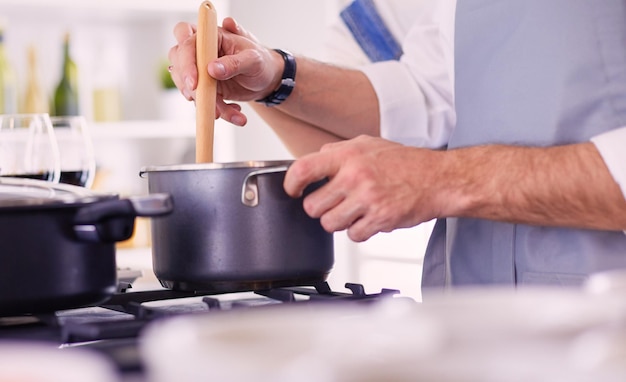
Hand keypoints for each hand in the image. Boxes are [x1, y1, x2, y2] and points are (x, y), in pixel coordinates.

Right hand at [168, 18, 282, 125]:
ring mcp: (200, 69)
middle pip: (177, 60)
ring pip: (186, 84)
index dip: (185, 59)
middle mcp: (201, 50)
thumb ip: (234, 63)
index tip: (194, 82)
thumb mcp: (254, 60)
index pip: (186, 36)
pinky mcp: (204, 87)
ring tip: (225, 111)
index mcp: (211, 36)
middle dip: (185, 82)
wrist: (267, 80)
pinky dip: (215, 110)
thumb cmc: (262, 62)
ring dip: (203, 102)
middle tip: (199, 99)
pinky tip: (234, 112)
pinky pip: (200, 100)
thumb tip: (212, 69)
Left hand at [284, 135, 446, 241]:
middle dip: (319, 209)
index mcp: (349, 155)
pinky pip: (353, 236)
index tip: (293, 190)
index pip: (304, 169)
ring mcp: (367, 200)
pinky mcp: (380, 220)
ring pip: (330, 224)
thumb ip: (340, 151)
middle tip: (332, 204)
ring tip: (353, 211)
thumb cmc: (405, 162)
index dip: (291, 183)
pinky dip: (358, 232)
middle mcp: (355, 177)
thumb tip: (316, 158)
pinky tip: (369, 219)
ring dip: (339, 222)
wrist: (438, 179)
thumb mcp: (369, 144)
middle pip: (313, 206)